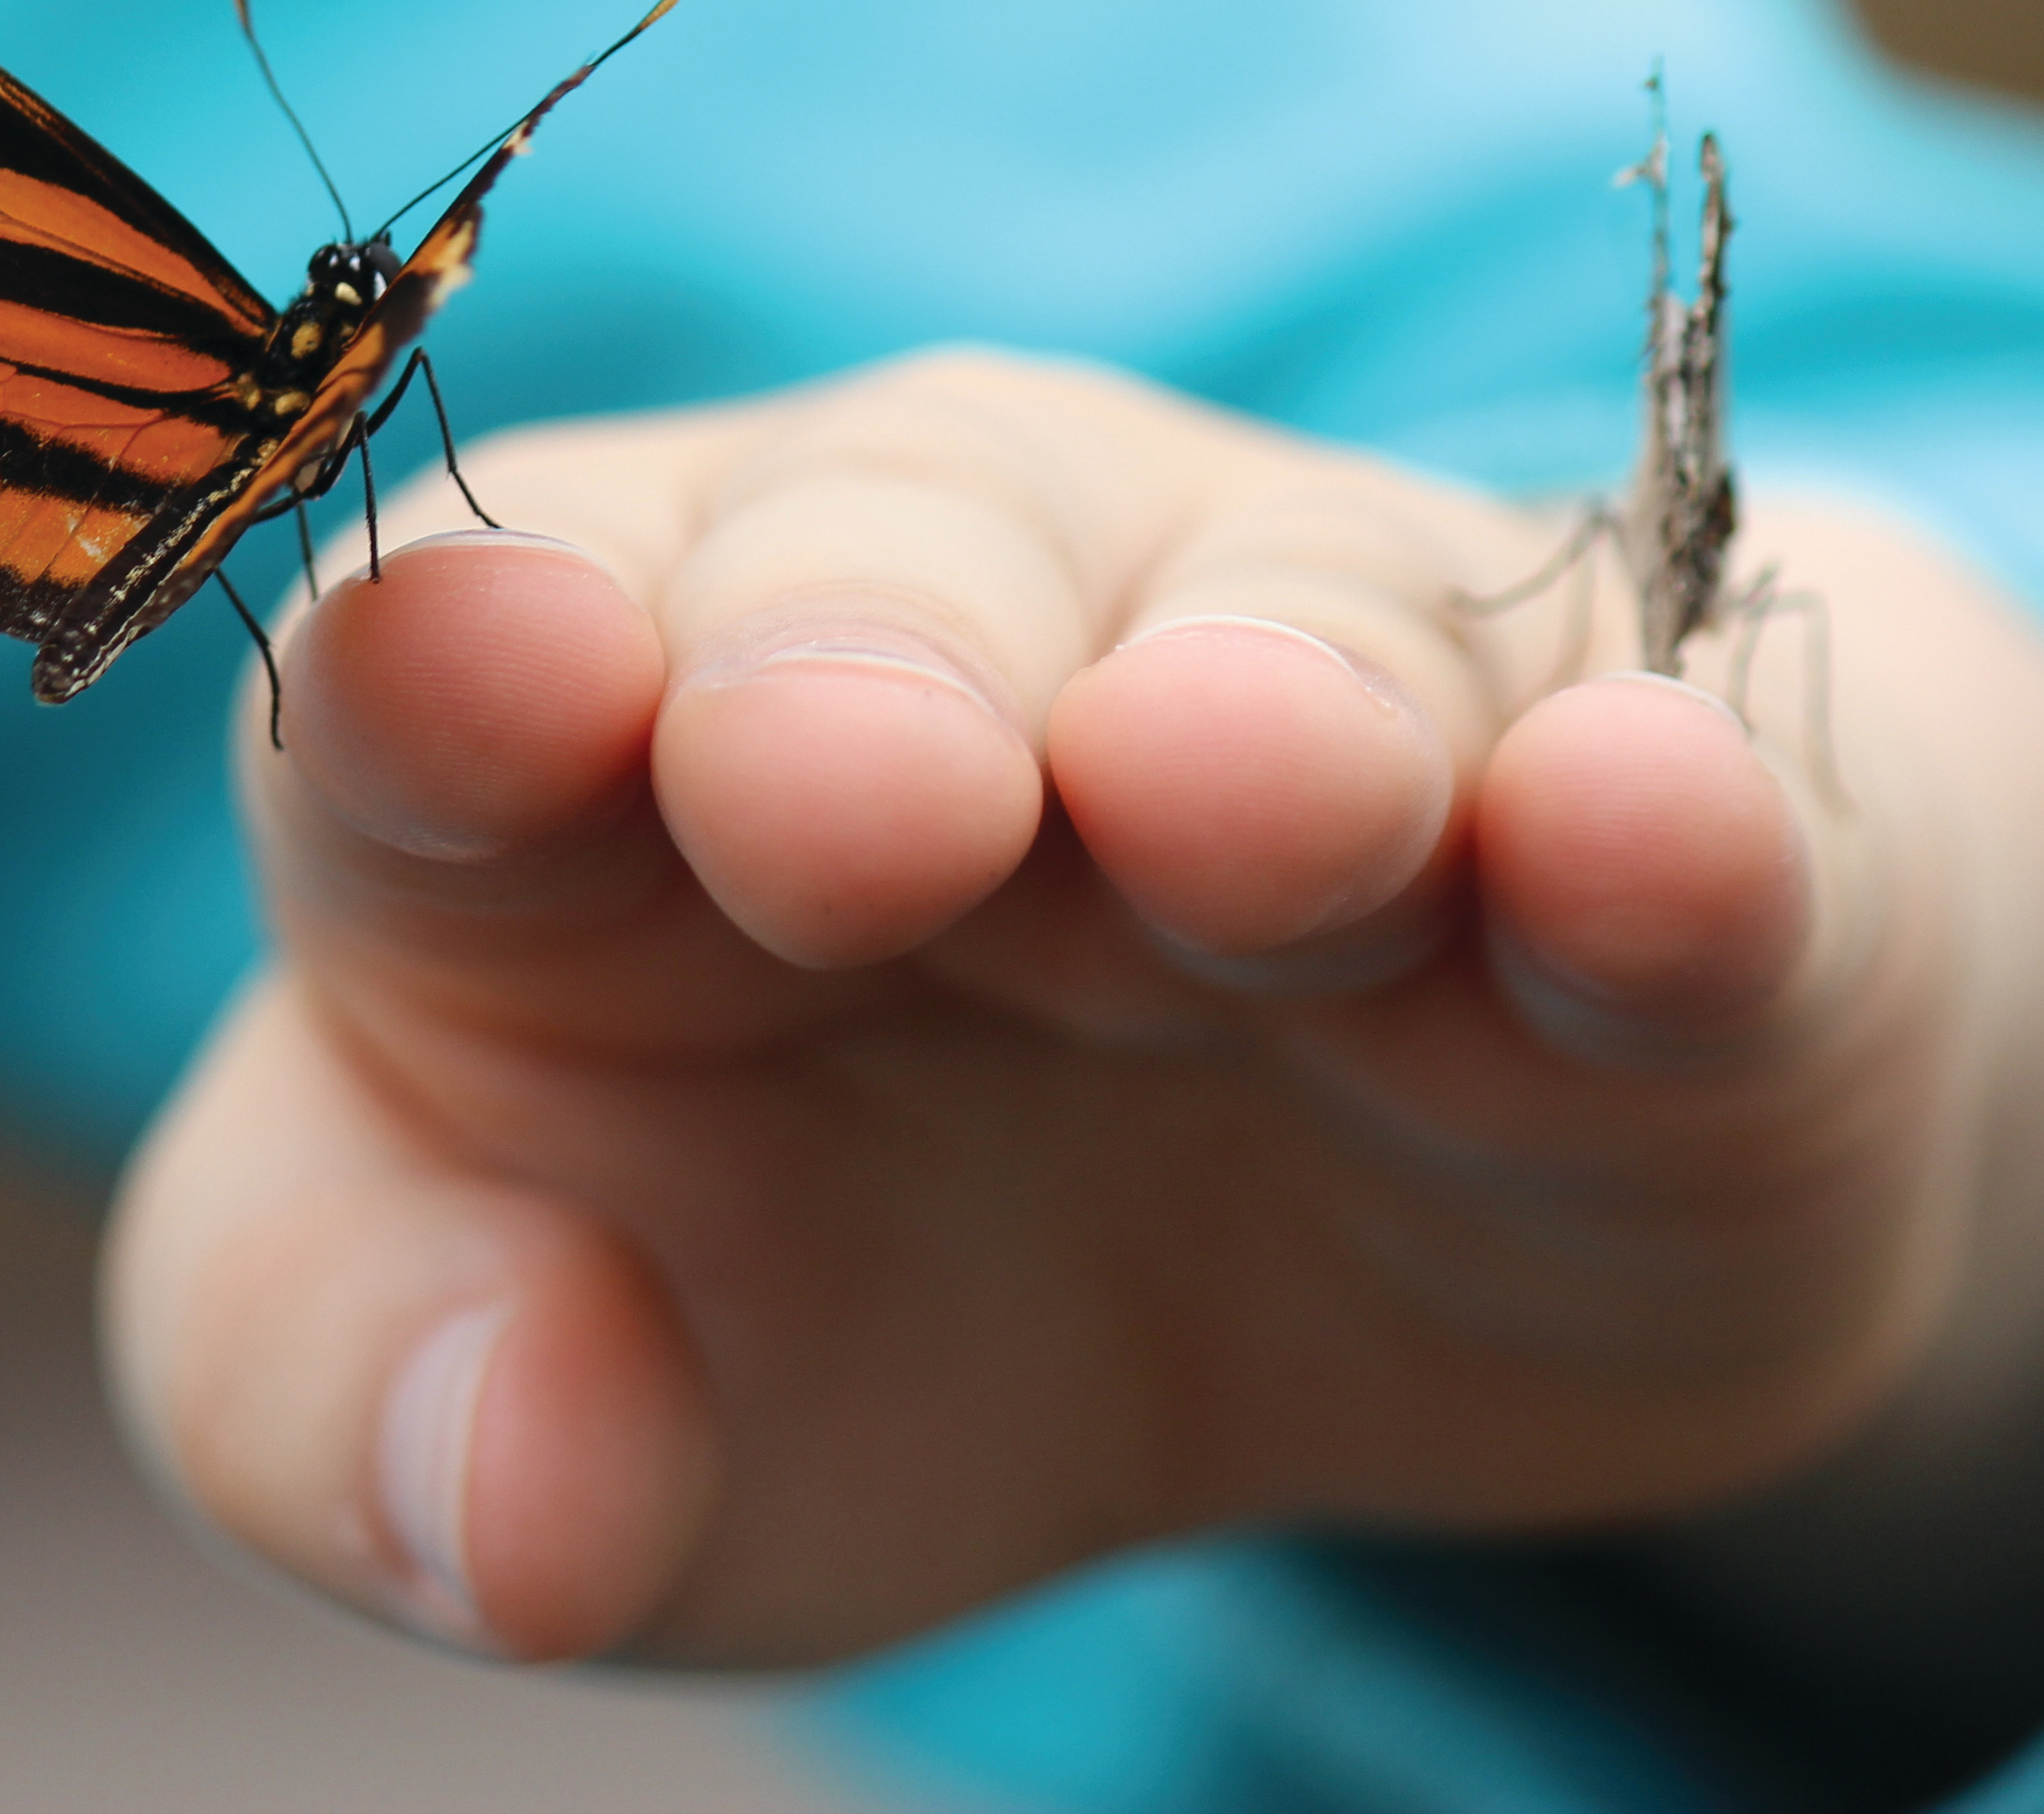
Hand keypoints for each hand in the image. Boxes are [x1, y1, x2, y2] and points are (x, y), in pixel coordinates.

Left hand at [104, 350, 2043, 1735]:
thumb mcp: (552, 1382)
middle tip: (846, 795)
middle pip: (885, 563)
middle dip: (862, 660)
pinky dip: (1664, 829)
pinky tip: (1652, 830)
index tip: (455, 680)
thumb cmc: (852, 1277)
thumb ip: (375, 1393)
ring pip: (1295, 638)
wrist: (1363, 1264)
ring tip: (1239, 798)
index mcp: (607, 734)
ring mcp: (1318, 700)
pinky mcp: (1643, 858)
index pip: (472, 634)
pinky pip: (1667, 809)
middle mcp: (953, 628)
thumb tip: (501, 1481)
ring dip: (1274, 715)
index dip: (450, 656)